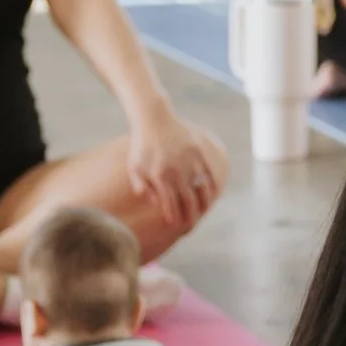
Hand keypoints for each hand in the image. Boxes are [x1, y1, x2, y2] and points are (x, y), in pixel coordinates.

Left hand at [126, 107, 222, 238]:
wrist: (154, 119)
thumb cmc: (141, 145)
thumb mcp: (134, 167)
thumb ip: (141, 186)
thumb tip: (155, 202)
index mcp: (159, 176)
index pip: (170, 204)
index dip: (174, 217)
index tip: (175, 226)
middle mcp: (177, 171)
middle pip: (187, 201)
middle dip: (190, 217)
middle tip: (190, 227)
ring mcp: (190, 162)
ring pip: (201, 190)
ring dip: (203, 205)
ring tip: (202, 214)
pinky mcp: (199, 153)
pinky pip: (209, 175)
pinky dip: (212, 188)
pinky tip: (211, 196)